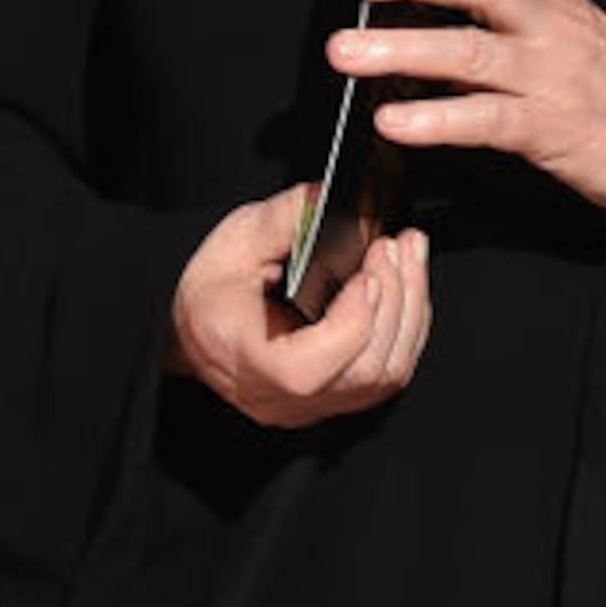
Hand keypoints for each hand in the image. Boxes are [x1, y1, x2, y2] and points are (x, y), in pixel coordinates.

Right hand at [167, 182, 431, 429]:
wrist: (195, 330)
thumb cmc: (209, 293)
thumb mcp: (235, 242)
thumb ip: (283, 219)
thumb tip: (329, 198)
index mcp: (246, 363)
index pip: (308, 372)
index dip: (352, 323)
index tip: (369, 270)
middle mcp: (282, 400)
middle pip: (363, 372)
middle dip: (395, 300)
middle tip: (398, 246)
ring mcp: (313, 408)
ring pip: (385, 377)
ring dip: (410, 311)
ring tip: (409, 256)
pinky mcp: (336, 399)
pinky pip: (386, 374)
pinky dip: (406, 328)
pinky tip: (406, 287)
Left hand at [333, 0, 605, 232]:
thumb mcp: (567, 27)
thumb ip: (502, 11)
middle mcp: (547, 24)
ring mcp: (550, 75)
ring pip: (471, 52)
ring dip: (402, 49)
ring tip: (346, 51)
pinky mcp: (554, 128)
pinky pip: (489, 119)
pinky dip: (438, 119)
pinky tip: (395, 120)